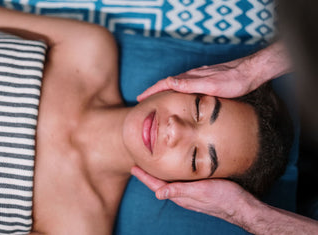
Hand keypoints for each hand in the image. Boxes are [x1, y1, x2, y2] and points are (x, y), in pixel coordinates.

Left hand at [131, 166, 253, 222]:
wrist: (242, 206)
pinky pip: (180, 183)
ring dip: (159, 176)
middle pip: (160, 185)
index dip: (144, 177)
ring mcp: (191, 194)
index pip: (157, 185)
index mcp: (181, 195)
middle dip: (149, 176)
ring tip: (151, 167)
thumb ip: (180, 191)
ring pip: (170, 184)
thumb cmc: (223, 197)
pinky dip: (172, 176)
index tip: (133, 167)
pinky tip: (175, 171)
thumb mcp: (201, 191)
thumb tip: (158, 194)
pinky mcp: (199, 191)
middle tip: (138, 165)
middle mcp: (183, 195)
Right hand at [137, 56, 259, 100]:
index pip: (165, 84)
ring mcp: (198, 77)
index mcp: (190, 78)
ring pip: (176, 84)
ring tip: (156, 98)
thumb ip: (190, 84)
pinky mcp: (205, 79)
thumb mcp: (211, 85)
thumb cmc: (233, 81)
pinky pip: (185, 85)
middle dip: (154, 91)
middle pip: (167, 83)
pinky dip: (176, 90)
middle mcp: (192, 76)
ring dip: (164, 90)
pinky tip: (179, 94)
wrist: (250, 72)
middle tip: (143, 99)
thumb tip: (168, 82)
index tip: (140, 98)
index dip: (151, 91)